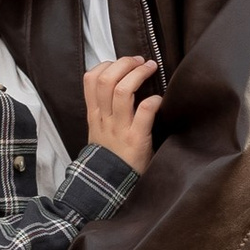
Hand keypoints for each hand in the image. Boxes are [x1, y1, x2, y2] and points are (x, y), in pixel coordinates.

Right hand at [81, 52, 162, 171]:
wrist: (110, 188)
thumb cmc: (111, 157)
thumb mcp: (99, 132)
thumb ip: (104, 111)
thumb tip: (121, 84)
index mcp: (94, 115)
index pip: (90, 79)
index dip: (106, 64)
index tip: (122, 64)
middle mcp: (104, 119)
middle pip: (107, 79)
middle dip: (125, 64)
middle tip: (140, 61)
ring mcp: (119, 129)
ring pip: (123, 91)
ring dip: (139, 74)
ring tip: (151, 68)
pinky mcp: (136, 140)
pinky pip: (144, 112)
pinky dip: (153, 101)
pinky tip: (159, 100)